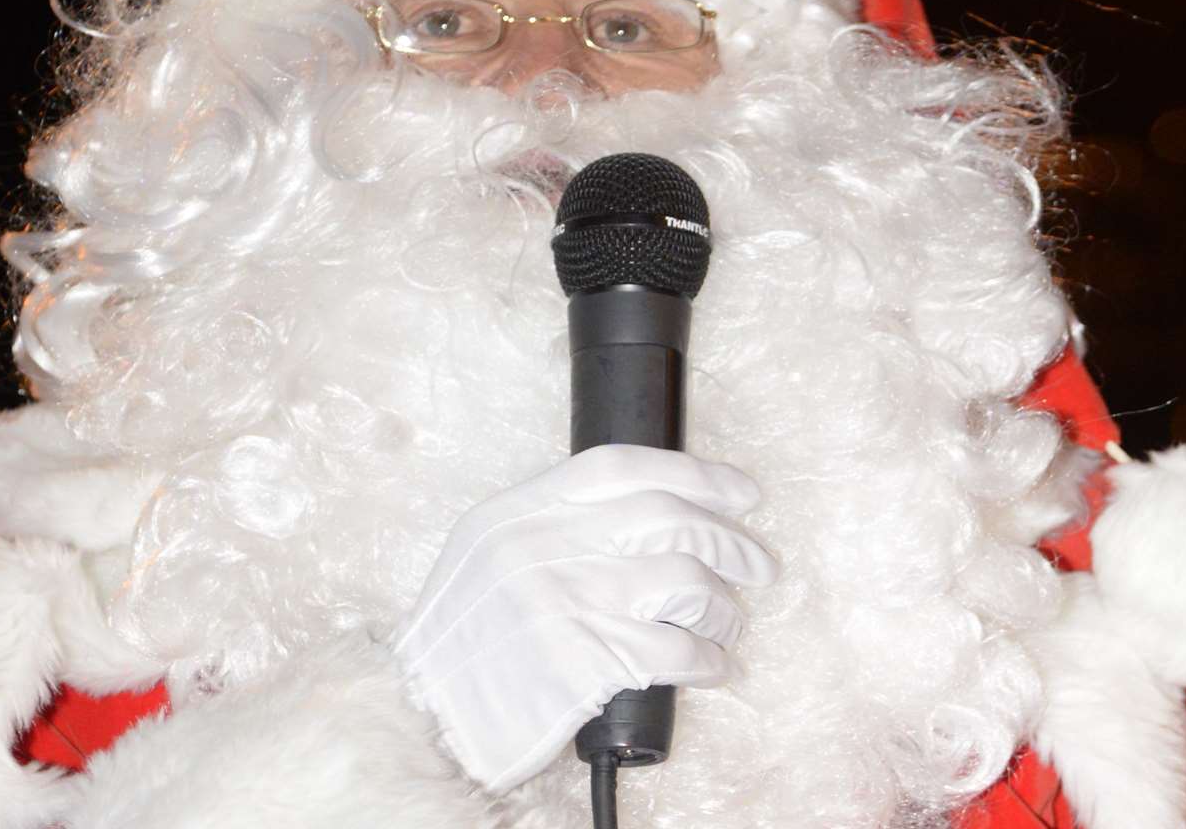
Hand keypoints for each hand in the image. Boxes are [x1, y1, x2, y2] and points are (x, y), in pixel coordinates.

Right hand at [392, 444, 777, 791]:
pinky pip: (676, 650)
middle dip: (731, 542)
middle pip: (669, 520)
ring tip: (729, 626)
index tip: (741, 491)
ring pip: (685, 583)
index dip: (695, 473)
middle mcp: (545, 545)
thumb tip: (646, 515)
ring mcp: (568, 601)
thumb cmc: (461, 643)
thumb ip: (551, 526)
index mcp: (519, 512)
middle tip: (759, 564)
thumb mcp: (486, 555)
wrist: (427, 717)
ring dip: (724, 608)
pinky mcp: (588, 661)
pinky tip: (714, 668)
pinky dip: (708, 660)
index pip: (624, 468)